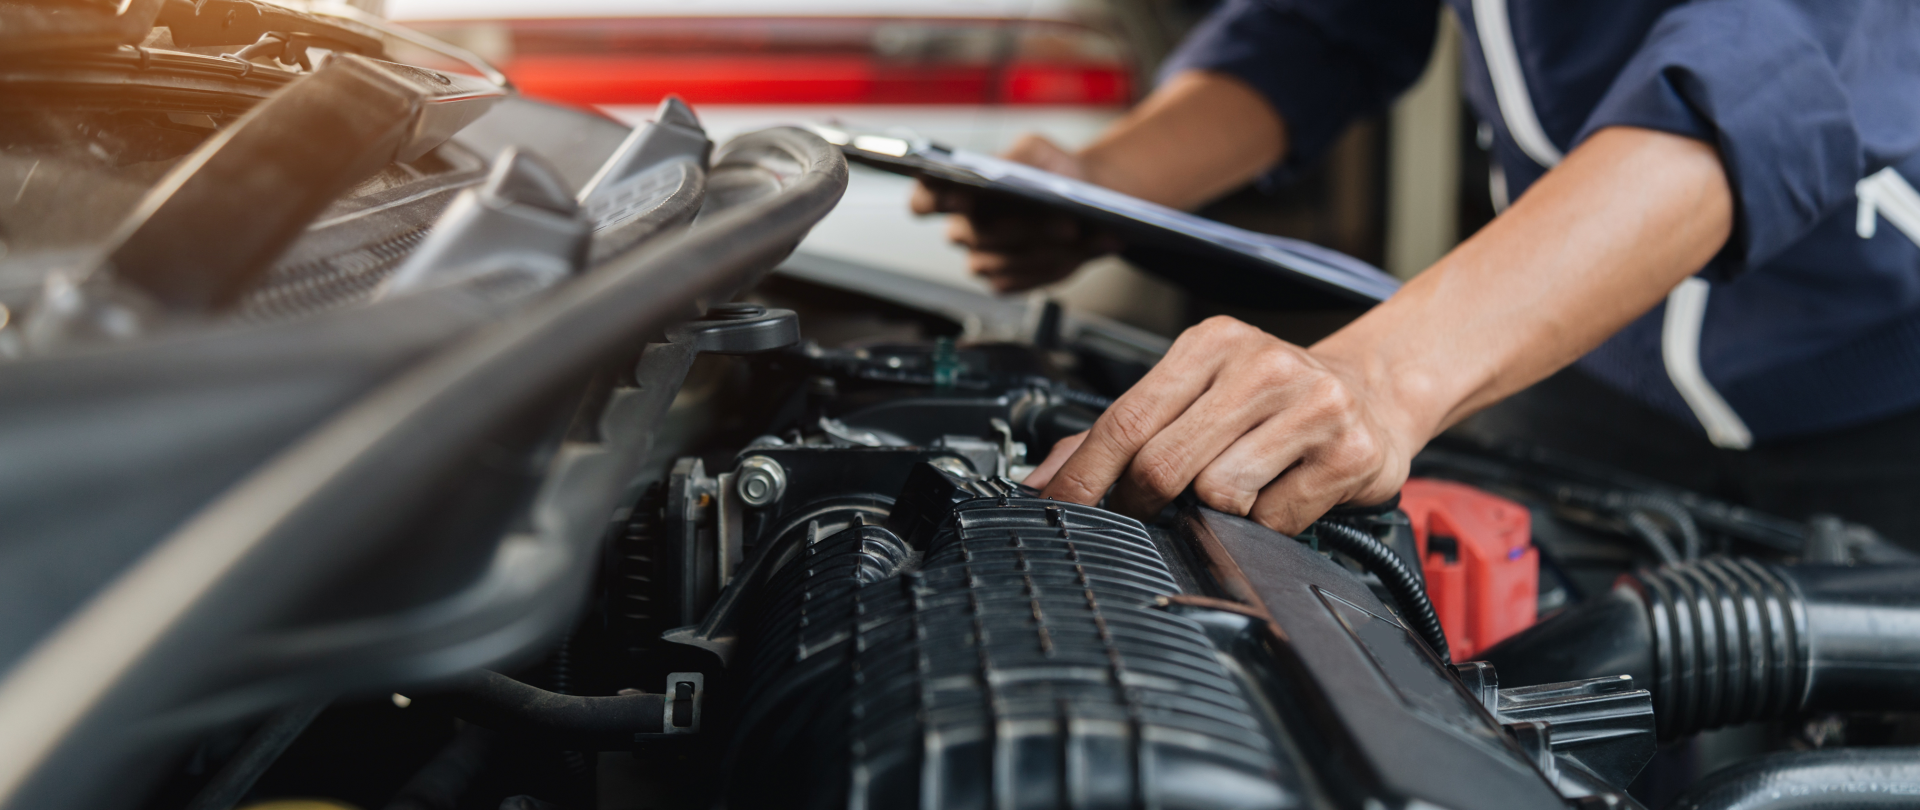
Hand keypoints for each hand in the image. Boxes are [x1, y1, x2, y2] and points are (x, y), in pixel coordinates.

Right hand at [909, 134, 1119, 292]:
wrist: (1083, 200)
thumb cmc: (1050, 170)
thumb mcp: (1035, 149)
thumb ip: (1017, 157)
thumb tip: (1004, 175)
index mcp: (954, 191)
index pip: (924, 199)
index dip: (933, 200)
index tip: (961, 196)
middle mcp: (961, 229)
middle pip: (981, 234)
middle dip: (1026, 227)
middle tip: (1065, 221)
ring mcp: (982, 260)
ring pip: (1008, 261)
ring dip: (1052, 248)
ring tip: (1089, 234)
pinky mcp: (1006, 282)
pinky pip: (1028, 279)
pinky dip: (1063, 263)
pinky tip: (1090, 246)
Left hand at [1023, 316, 1416, 533]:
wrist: (1376, 389)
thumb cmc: (1273, 397)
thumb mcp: (1199, 390)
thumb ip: (1126, 429)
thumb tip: (1046, 476)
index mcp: (1213, 343)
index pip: (1128, 416)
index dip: (1085, 472)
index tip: (1057, 505)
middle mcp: (1263, 365)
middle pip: (1164, 464)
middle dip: (1144, 500)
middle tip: (1151, 507)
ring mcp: (1312, 406)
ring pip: (1218, 495)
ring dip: (1220, 508)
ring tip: (1246, 481)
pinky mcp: (1348, 453)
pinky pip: (1272, 520)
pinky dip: (1268, 522)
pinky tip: (1284, 491)